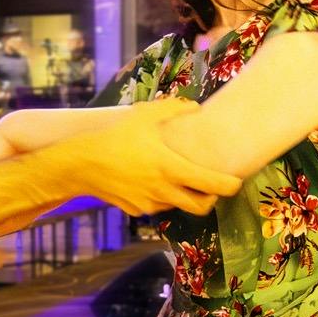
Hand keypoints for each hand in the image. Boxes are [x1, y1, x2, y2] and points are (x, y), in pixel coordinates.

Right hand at [57, 99, 243, 217]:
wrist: (80, 164)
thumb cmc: (114, 137)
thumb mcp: (143, 115)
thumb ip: (172, 109)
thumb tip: (195, 106)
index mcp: (171, 168)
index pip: (213, 186)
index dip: (230, 186)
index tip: (236, 181)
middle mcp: (164, 191)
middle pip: (202, 207)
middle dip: (212, 198)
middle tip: (212, 185)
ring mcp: (150, 204)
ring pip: (178, 206)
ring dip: (185, 195)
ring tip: (178, 176)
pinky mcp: (137, 210)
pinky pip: (158, 207)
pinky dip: (162, 197)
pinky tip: (151, 180)